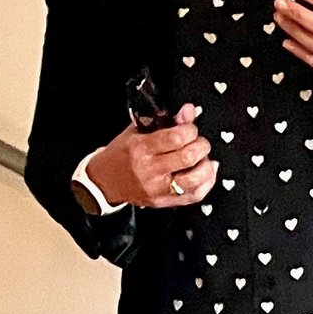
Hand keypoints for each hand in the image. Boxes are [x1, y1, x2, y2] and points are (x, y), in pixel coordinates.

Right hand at [86, 108, 214, 210]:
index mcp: (141, 148)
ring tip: (202, 158)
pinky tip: (206, 171)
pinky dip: (207, 182)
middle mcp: (150, 170)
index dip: (190, 130)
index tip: (190, 128)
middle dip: (201, 145)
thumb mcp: (138, 131)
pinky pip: (195, 195)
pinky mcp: (165, 201)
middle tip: (198, 142)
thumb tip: (189, 111)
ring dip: (206, 165)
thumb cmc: (121, 155)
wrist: (105, 182)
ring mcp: (158, 189)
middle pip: (188, 157)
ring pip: (195, 179)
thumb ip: (165, 121)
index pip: (176, 138)